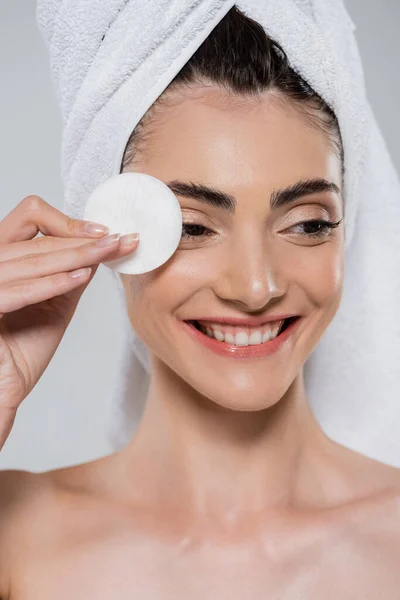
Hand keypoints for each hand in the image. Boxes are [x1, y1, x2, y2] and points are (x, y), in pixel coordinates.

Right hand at [0, 195, 137, 449]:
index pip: (31, 219)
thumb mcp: (54, 302)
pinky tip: (81, 276)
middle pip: (37, 238)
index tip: (105, 232)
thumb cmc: (22, 348)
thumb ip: (69, 273)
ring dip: (76, 254)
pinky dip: (52, 281)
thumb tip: (97, 248)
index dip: (69, 221)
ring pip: (31, 257)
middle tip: (120, 241)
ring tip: (110, 253)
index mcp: (2, 258)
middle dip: (84, 239)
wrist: (3, 388)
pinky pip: (18, 289)